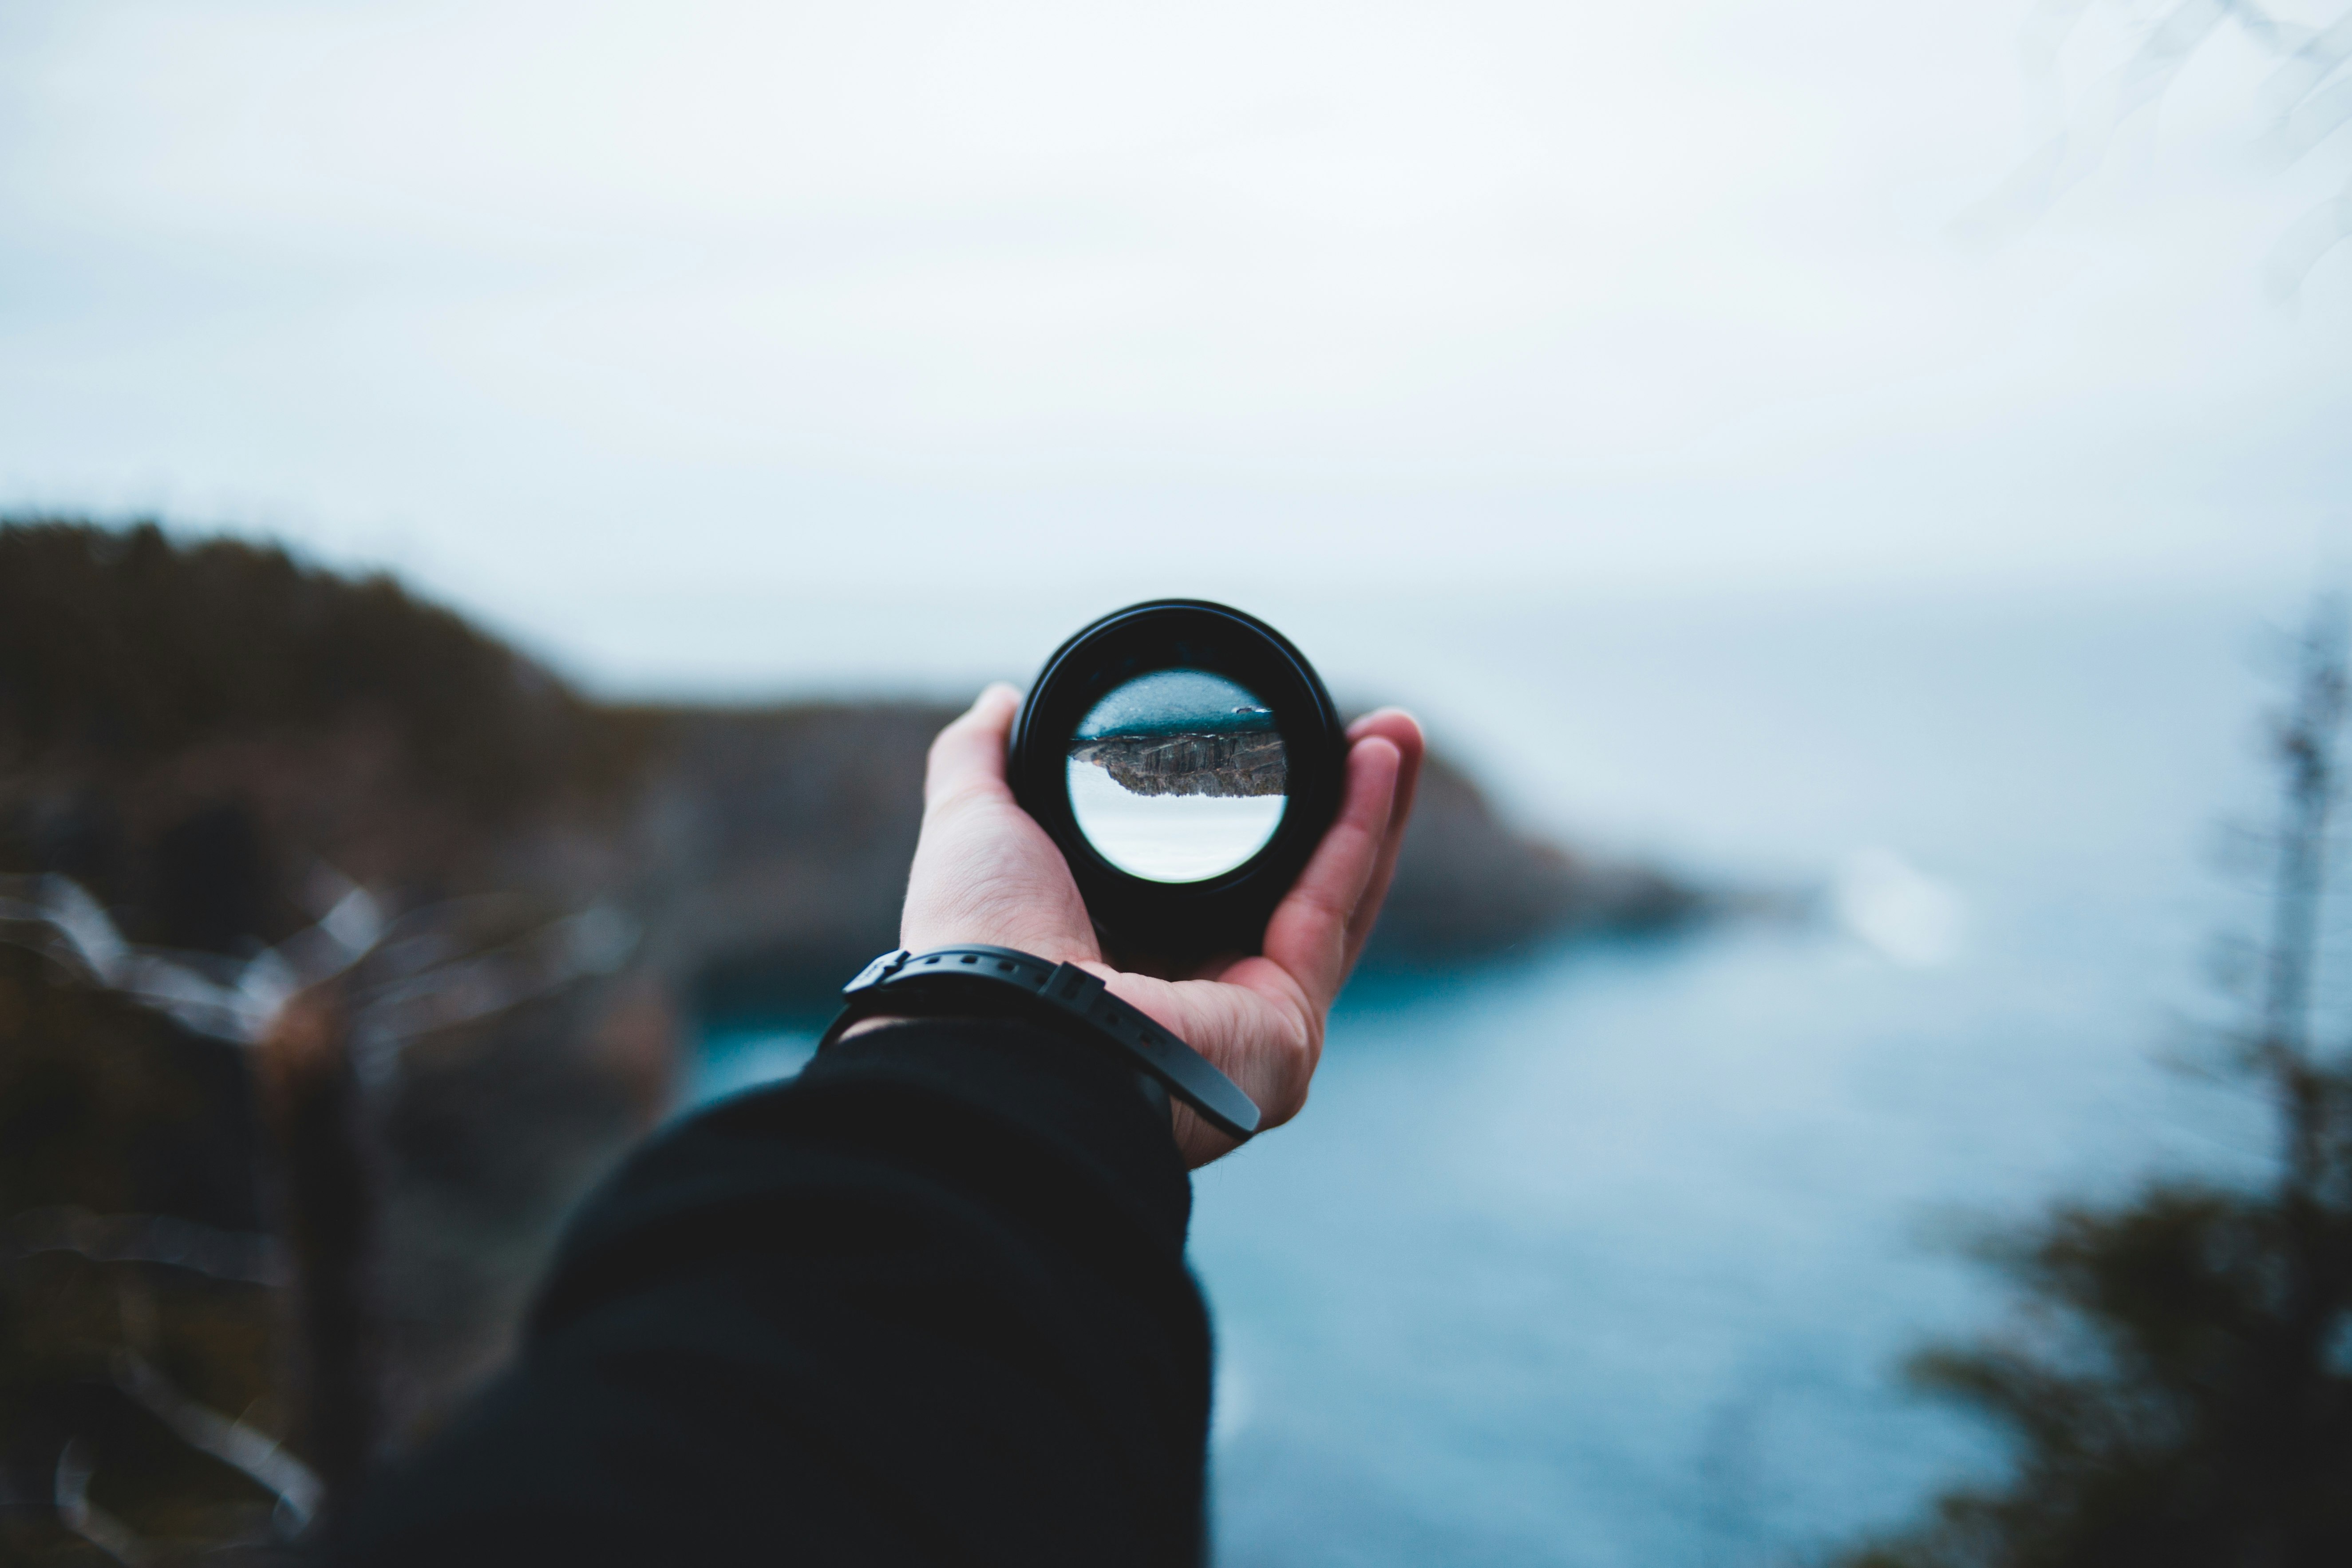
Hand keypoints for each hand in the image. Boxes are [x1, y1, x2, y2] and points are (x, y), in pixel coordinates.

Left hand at [896, 683, 1423, 1166]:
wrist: (996, 1024)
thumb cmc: (973, 947)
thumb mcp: (974, 829)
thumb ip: (982, 762)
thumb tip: (999, 702)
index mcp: (1123, 968)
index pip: (1215, 887)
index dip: (1256, 817)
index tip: (1278, 742)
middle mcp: (1194, 1005)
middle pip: (1294, 892)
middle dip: (1339, 808)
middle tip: (1369, 730)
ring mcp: (1249, 1025)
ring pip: (1332, 901)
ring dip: (1370, 811)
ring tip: (1396, 730)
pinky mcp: (1285, 1029)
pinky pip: (1331, 914)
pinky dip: (1359, 833)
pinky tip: (1376, 763)